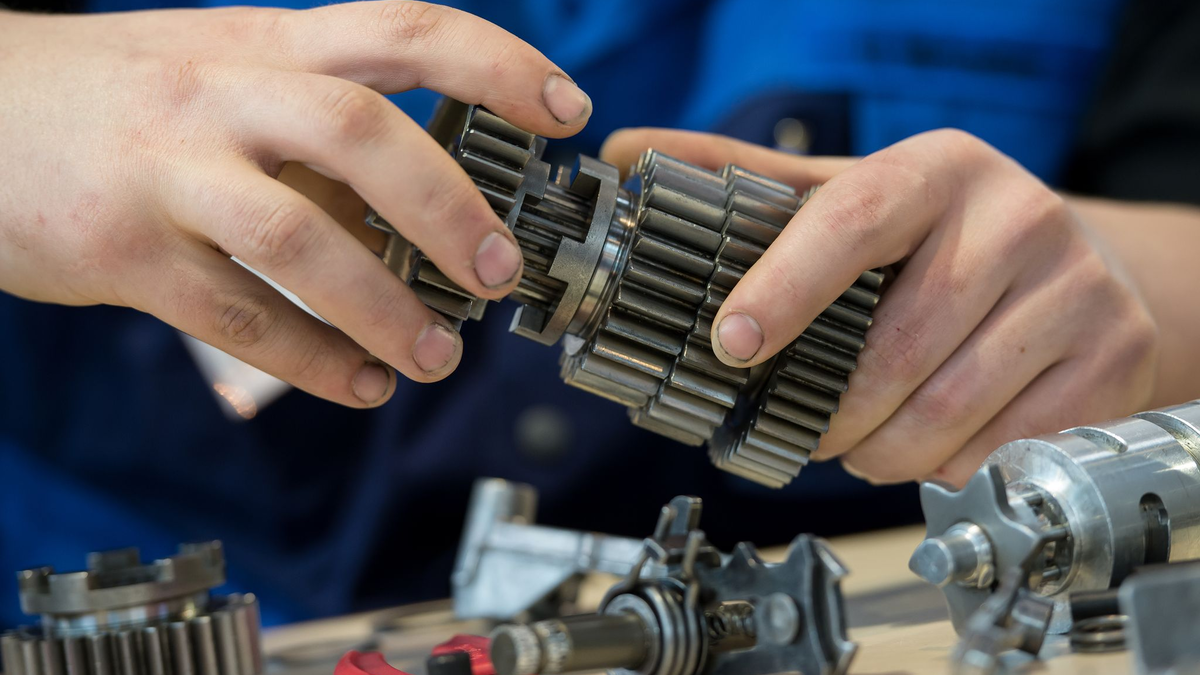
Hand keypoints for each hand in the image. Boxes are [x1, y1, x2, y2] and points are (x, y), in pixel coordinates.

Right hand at [0, 2, 591, 405]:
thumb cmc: (119, 97)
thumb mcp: (224, 72)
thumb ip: (321, 123)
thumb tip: (427, 201)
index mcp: (265, 42)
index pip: (403, 30)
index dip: (495, 64)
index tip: (565, 108)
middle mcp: (222, 95)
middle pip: (360, 131)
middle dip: (448, 204)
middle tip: (497, 271)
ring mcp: (168, 172)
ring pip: (297, 237)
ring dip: (382, 307)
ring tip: (436, 359)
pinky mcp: (122, 250)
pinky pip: (236, 316)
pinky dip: (311, 359)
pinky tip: (358, 383)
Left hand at [601, 128, 1157, 484]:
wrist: (1085, 270)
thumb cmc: (946, 239)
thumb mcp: (855, 194)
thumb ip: (748, 180)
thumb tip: (630, 150)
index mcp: (939, 171)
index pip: (852, 221)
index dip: (786, 287)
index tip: (733, 343)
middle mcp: (1017, 218)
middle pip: (894, 349)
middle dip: (830, 411)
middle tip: (804, 424)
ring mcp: (1075, 291)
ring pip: (943, 414)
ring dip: (879, 451)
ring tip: (860, 440)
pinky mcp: (1110, 362)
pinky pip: (998, 449)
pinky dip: (944, 467)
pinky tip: (930, 443)